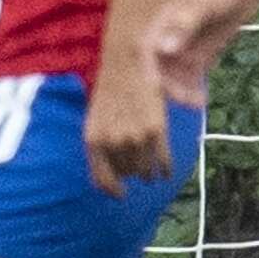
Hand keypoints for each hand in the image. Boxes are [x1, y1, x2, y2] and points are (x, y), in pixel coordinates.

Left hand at [84, 46, 173, 197]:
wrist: (126, 63)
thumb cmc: (109, 91)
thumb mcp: (94, 120)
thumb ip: (101, 148)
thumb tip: (108, 181)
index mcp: (93, 140)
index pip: (103, 181)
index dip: (113, 191)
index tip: (121, 194)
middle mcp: (113, 142)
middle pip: (127, 174)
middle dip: (131, 172)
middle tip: (136, 166)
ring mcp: (135, 137)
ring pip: (145, 171)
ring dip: (148, 173)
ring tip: (150, 171)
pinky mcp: (156, 130)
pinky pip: (163, 162)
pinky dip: (165, 170)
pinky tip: (165, 172)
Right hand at [140, 0, 258, 108]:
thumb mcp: (205, 6)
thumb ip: (185, 25)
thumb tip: (165, 49)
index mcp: (162, 22)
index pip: (148, 48)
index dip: (148, 69)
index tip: (155, 87)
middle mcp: (168, 37)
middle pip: (160, 66)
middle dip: (169, 85)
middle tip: (186, 99)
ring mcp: (182, 48)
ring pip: (175, 76)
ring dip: (181, 91)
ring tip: (198, 103)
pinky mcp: (196, 56)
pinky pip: (190, 77)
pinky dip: (193, 90)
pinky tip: (202, 100)